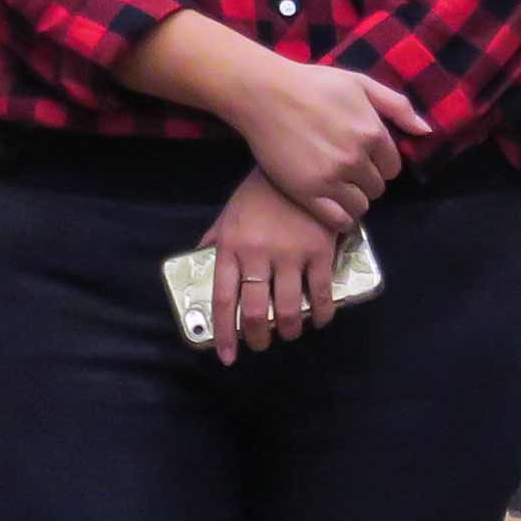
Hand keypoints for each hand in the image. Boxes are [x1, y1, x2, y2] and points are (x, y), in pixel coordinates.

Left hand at [201, 173, 348, 362]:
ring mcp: (290, 254)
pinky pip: (320, 293)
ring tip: (289, 333)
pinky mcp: (319, 250)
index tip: (228, 356)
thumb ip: (215, 241)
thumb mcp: (228, 215)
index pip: (223, 300)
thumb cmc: (258, 193)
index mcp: (230, 247)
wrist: (296, 163)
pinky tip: (320, 320)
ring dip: (288, 330)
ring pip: (288, 309)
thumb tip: (199, 260)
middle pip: (254, 312)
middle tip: (261, 345)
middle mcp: (257, 255)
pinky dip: (321, 314)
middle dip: (257, 337)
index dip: (224, 333)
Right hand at [231, 53, 425, 222]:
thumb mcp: (360, 83)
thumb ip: (397, 106)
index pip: (393, 167)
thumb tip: (426, 131)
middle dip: (365, 180)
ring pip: (361, 206)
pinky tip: (330, 204)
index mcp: (372, 133)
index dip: (379, 163)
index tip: (363, 157)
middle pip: (377, 188)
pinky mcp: (307, 193)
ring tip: (336, 186)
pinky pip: (339, 220)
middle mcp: (356, 158)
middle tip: (345, 169)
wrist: (264, 93)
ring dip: (353, 199)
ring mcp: (331, 178)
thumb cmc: (312, 84)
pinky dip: (341, 218)